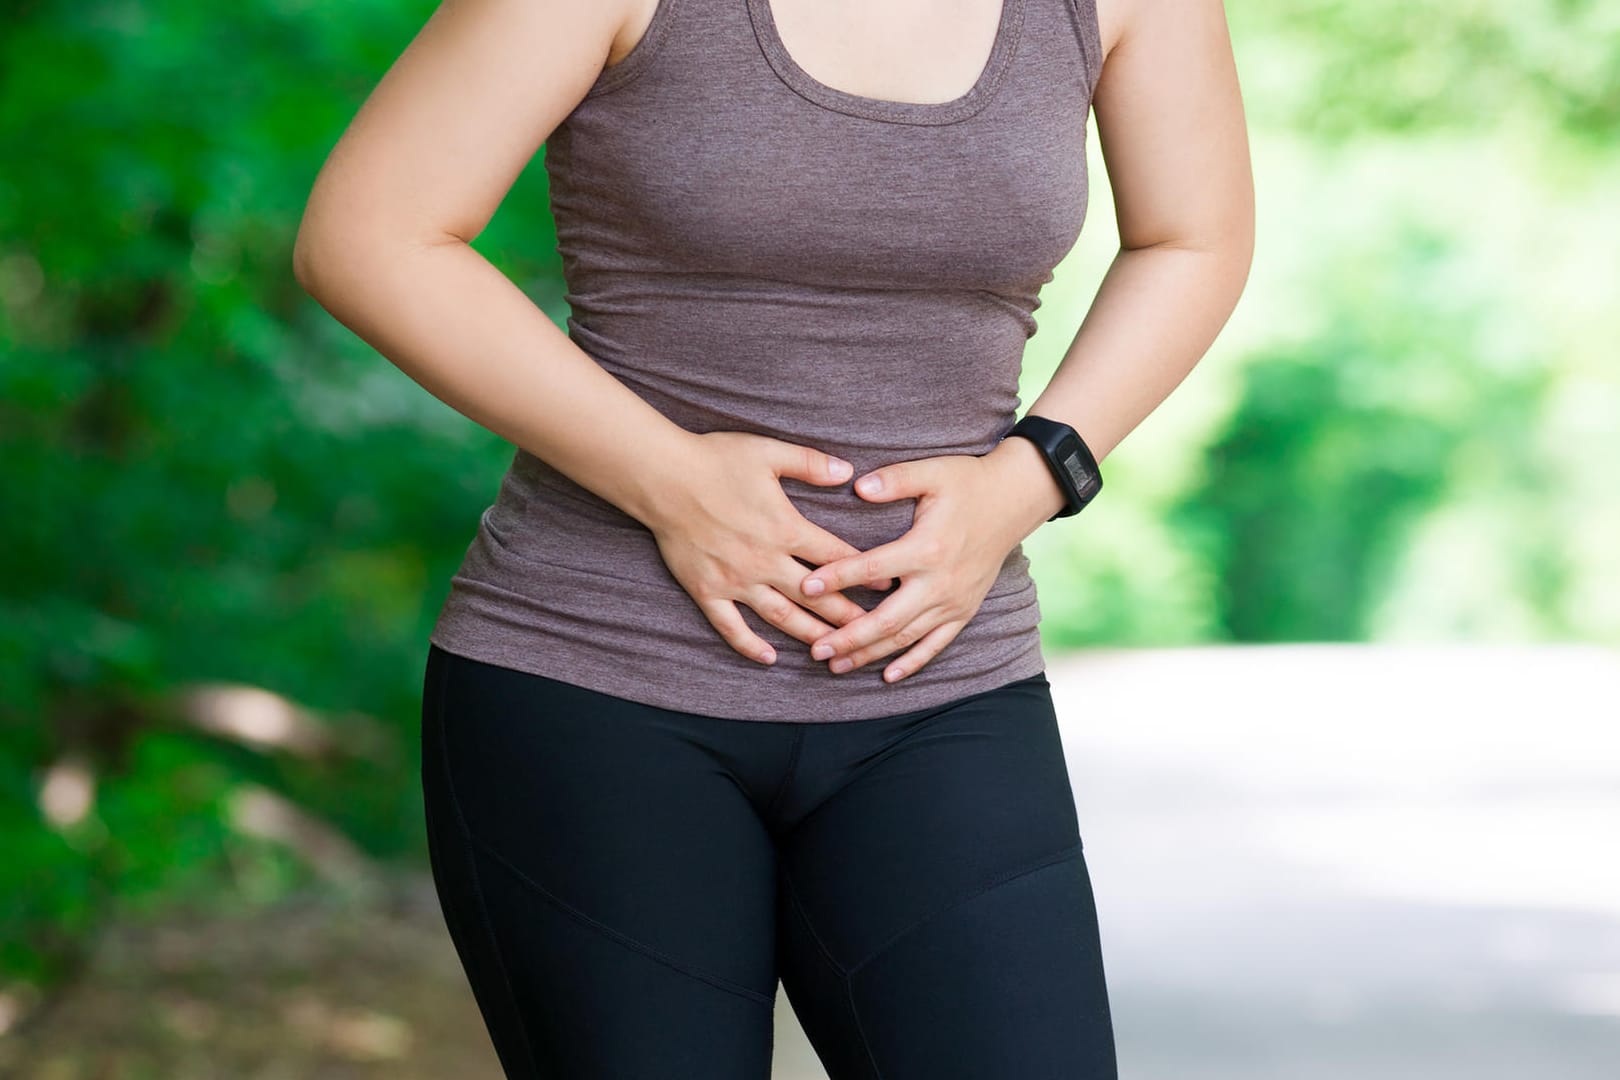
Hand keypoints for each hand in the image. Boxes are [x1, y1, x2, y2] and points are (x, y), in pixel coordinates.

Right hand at [646, 430, 895, 665]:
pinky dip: (750, 646)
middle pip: (816, 596)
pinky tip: (770, 659)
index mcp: (785, 528)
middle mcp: (764, 561)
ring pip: (781, 617)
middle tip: (874, 632)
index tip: (887, 587)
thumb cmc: (715, 460)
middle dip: (847, 615)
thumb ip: (810, 464)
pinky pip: (731, 627)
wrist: (662, 478)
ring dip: (810, 635)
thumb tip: (849, 472)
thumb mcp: (768, 452)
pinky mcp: (708, 591)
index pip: (835, 557)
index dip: (864, 572)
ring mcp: (736, 580)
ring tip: (835, 651)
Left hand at [794, 450, 1038, 682]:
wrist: (1014, 500)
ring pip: (906, 637)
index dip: (838, 578)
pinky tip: (887, 676)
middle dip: (849, 637)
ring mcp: (954, 602)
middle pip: (887, 619)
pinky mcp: (964, 610)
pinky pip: (936, 644)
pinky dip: (912, 662)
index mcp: (927, 548)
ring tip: (836, 665)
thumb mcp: (932, 472)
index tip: (806, 586)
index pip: (873, 569)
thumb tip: (857, 487)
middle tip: (816, 649)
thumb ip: (895, 480)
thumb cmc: (967, 482)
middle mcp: (940, 582)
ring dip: (870, 654)